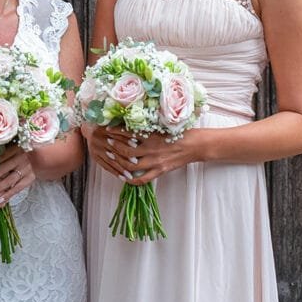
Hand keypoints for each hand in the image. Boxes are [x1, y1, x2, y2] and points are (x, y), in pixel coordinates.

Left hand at [86, 125, 202, 185]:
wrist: (195, 145)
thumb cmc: (179, 132)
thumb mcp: (162, 126)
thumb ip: (147, 126)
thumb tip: (130, 121)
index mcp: (152, 136)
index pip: (129, 133)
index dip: (116, 131)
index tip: (107, 128)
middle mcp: (152, 150)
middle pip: (126, 152)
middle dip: (114, 148)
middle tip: (106, 143)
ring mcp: (156, 162)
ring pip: (131, 166)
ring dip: (119, 163)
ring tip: (111, 158)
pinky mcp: (160, 171)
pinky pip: (142, 179)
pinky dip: (131, 180)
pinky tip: (123, 177)